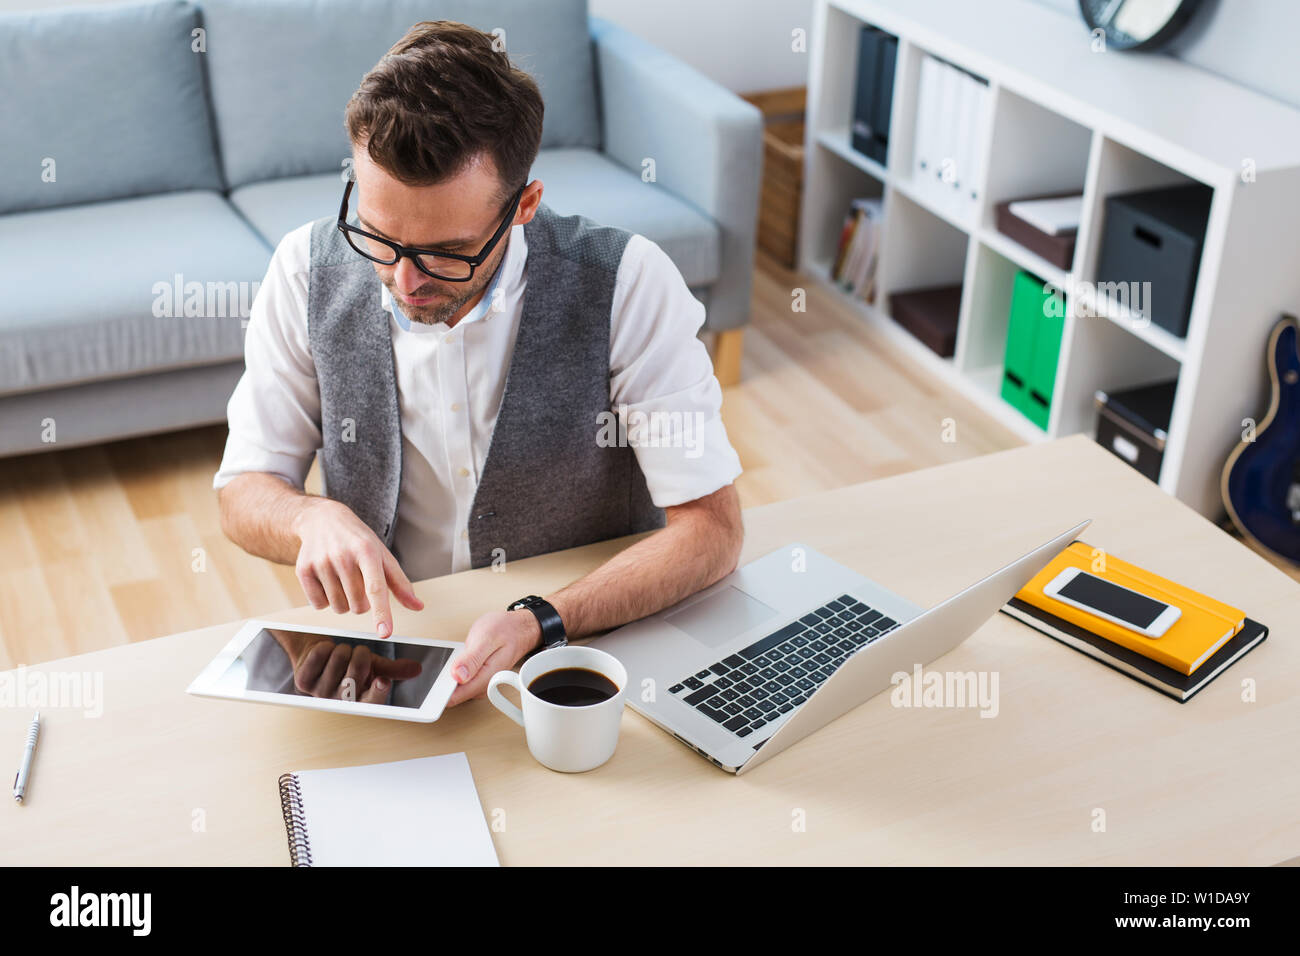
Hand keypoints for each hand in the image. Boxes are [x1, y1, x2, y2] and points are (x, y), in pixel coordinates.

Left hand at [271, 630, 422, 701]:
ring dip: (343, 648)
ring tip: (341, 652)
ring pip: (338, 660)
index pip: (371, 702)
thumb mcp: (373, 665)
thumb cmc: (348, 662)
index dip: (377, 692)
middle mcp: (340, 702)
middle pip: (355, 674)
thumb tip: (417, 668)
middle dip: (361, 655)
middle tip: (359, 652)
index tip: (383, 681)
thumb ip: (393, 669)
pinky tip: (325, 651)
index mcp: (360, 700)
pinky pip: (320, 655)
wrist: (318, 654)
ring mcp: (320, 693)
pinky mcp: (302, 681)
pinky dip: (325, 646)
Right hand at [292, 497, 423, 636]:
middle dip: (362, 602)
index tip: (385, 633)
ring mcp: (321, 562)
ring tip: (343, 580)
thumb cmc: (358, 541)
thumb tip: (418, 606)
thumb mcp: (382, 556)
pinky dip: (325, 600)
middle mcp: (343, 556)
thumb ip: (400, 584)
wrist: (323, 520)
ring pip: (339, 608)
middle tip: (359, 582)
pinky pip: (318, 605)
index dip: (382, 613)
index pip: (376, 588)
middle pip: (358, 606)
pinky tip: (327, 581)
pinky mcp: (303, 570)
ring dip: (344, 602)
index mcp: (367, 551)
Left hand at [445, 609, 541, 706]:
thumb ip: (472, 659)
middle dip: (442, 683)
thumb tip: (457, 676)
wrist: (520, 629)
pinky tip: (456, 660)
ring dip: (447, 678)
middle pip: (454, 695)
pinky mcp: (478, 679)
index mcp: (487, 677)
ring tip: (451, 659)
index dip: (440, 690)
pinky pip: (460, 682)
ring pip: (456, 689)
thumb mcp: (487, 637)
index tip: (432, 681)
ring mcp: (482, 683)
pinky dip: (453, 672)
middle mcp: (485, 685)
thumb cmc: (506, 630)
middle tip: (444, 664)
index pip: (457, 696)